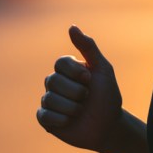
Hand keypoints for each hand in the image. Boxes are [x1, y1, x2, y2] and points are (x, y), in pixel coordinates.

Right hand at [37, 25, 124, 152]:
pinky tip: (70, 121)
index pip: (60, 63)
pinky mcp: (46, 119)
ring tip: (81, 111)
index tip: (90, 80)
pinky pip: (43, 116)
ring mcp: (50, 100)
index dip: (75, 72)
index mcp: (67, 69)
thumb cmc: (107, 96)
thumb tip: (71, 26)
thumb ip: (88, 47)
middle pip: (52, 80)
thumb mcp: (102, 69)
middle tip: (87, 98)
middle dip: (76, 92)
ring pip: (49, 99)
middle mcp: (55, 82)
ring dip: (71, 108)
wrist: (109, 126)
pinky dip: (60, 119)